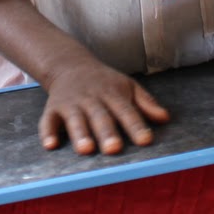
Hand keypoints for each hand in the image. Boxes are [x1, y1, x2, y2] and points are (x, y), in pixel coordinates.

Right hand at [39, 53, 169, 155]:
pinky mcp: (52, 108)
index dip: (136, 126)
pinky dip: (48, 133)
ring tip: (85, 149)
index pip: (127, 110)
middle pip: (101, 116)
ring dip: (80, 133)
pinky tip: (50, 145)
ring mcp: (71, 104)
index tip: (145, 140)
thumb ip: (146, 103)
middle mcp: (92, 99)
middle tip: (114, 148)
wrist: (70, 65)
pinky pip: (48, 121)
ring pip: (75, 120)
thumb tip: (165, 118)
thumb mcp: (128, 86)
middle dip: (107, 132)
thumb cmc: (105, 82)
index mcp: (113, 94)